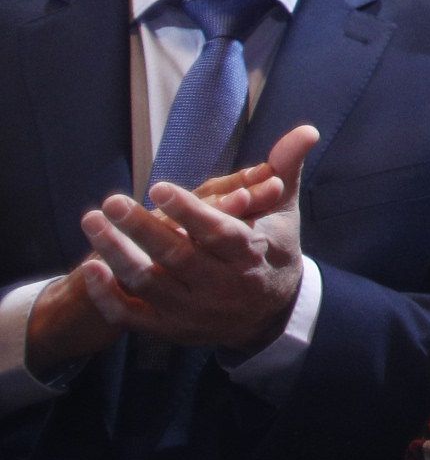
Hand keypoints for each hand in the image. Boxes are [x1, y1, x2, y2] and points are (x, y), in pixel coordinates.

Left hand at [25, 155, 297, 376]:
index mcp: (253, 253)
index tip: (159, 188)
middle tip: (113, 201)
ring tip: (92, 222)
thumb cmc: (273, 248)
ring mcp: (194, 311)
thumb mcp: (284, 209)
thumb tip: (306, 130)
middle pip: (176, 257)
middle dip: (141, 228)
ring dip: (116, 253)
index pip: (219, 232)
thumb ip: (285, 168)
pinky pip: (132, 316)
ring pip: (148, 284)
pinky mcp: (171, 329)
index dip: (189, 211)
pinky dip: (108, 295)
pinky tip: (92, 267)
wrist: (269, 314)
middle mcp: (223, 286)